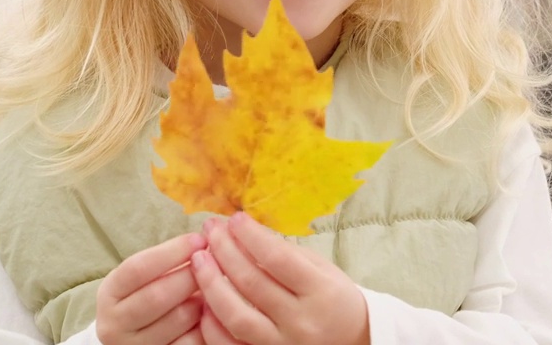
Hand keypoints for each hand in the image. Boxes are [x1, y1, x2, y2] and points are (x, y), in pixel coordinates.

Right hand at [96, 232, 209, 344]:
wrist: (133, 337)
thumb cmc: (146, 295)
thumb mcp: (143, 277)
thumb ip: (167, 260)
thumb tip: (203, 241)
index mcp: (109, 294)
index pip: (138, 268)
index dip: (172, 252)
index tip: (199, 239)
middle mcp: (114, 324)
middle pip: (157, 295)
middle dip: (191, 275)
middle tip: (214, 262)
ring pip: (178, 319)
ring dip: (202, 300)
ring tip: (214, 287)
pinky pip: (190, 342)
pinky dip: (207, 324)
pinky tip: (214, 311)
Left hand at [193, 213, 369, 344]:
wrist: (353, 341)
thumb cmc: (334, 299)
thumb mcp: (321, 269)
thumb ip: (284, 253)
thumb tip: (243, 232)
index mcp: (321, 291)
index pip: (277, 258)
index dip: (251, 235)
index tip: (235, 218)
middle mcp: (302, 321)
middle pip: (252, 282)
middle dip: (224, 250)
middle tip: (211, 229)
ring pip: (236, 316)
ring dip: (211, 283)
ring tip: (199, 259)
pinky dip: (212, 324)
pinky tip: (204, 300)